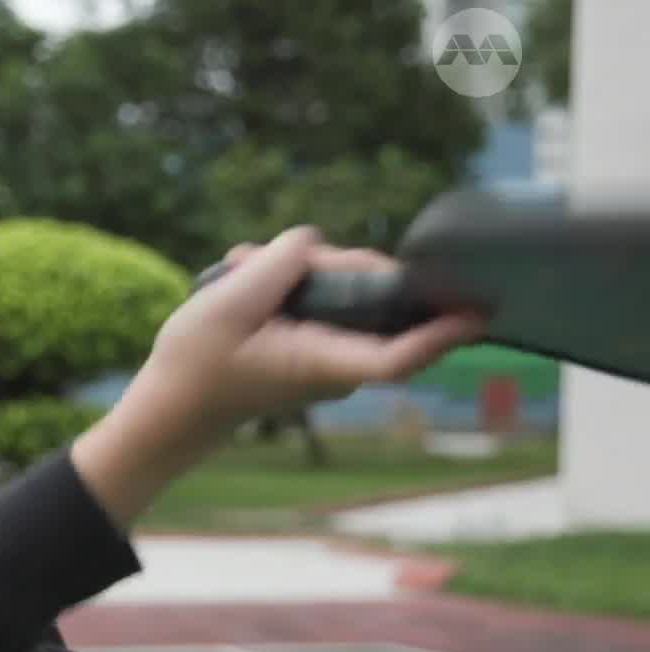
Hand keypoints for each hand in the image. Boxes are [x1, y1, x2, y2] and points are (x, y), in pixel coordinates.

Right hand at [142, 227, 485, 433]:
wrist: (169, 408)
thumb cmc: (194, 365)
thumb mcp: (229, 301)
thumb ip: (281, 263)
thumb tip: (316, 243)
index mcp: (321, 361)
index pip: (398, 356)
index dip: (442, 333)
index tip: (482, 312)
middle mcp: (337, 362)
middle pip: (374, 297)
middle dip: (333, 262)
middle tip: (259, 255)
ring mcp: (328, 354)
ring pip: (347, 292)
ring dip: (301, 268)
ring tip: (239, 266)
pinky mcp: (314, 344)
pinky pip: (326, 300)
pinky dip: (291, 282)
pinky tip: (244, 276)